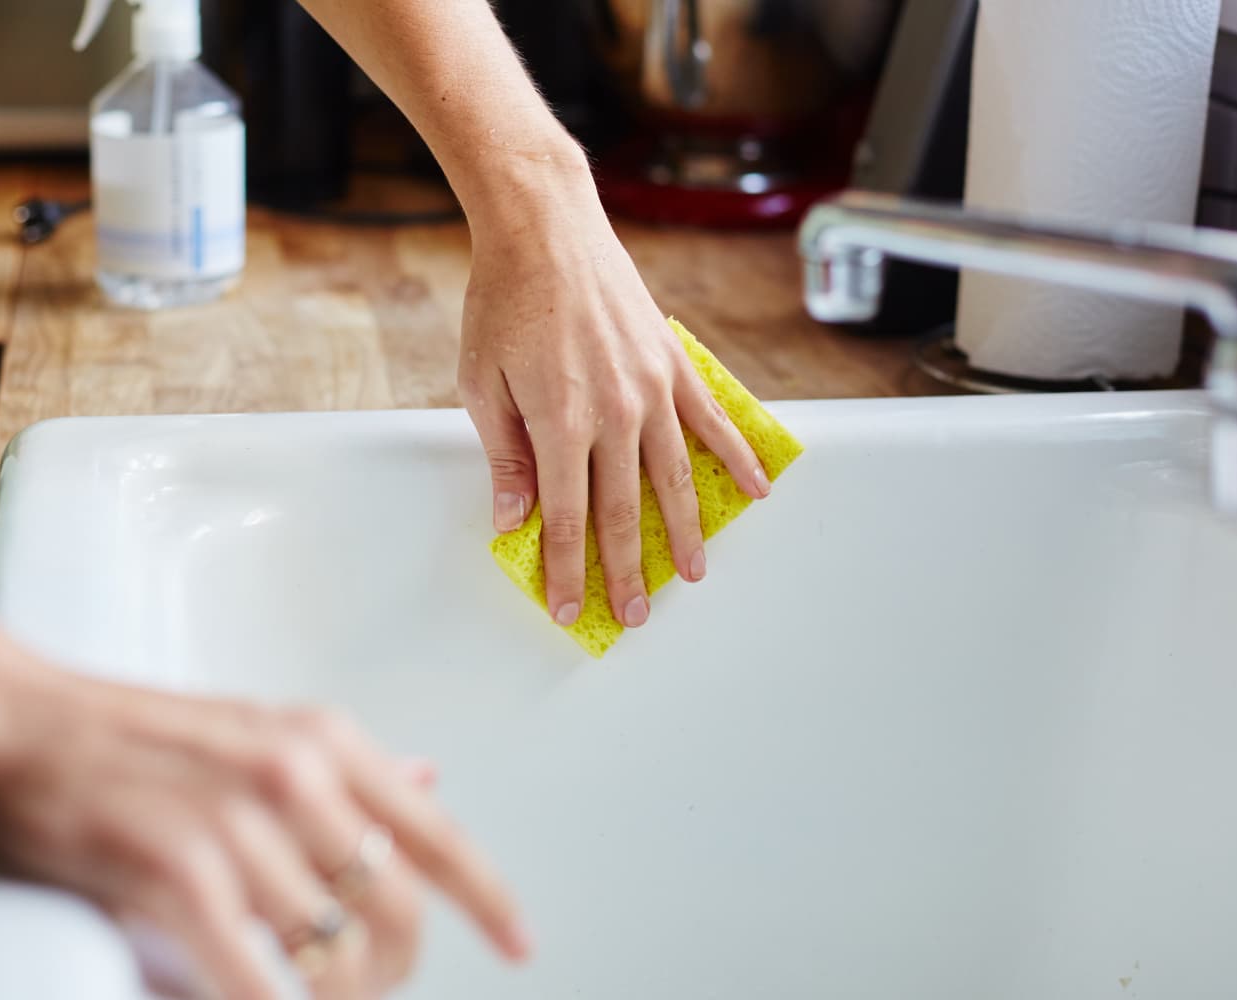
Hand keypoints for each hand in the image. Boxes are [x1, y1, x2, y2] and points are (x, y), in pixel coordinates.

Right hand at [0, 660, 528, 999]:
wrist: (20, 722)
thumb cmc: (133, 733)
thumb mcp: (262, 729)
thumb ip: (348, 765)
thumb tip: (425, 783)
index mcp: (323, 739)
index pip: (435, 831)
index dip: (488, 897)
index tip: (520, 940)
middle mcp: (295, 773)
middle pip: (396, 907)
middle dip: (396, 969)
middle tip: (377, 988)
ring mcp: (238, 822)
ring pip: (334, 951)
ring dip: (337, 998)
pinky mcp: (179, 870)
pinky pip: (258, 975)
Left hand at [458, 161, 768, 629]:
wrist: (544, 227)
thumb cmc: (503, 300)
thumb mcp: (481, 383)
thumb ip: (504, 455)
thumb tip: (514, 517)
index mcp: (561, 421)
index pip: (566, 518)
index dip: (567, 569)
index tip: (568, 608)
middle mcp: (616, 412)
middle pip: (623, 511)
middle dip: (626, 570)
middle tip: (633, 614)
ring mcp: (652, 387)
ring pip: (674, 478)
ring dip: (683, 532)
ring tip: (692, 572)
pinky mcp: (673, 363)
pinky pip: (712, 421)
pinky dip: (736, 458)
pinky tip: (754, 489)